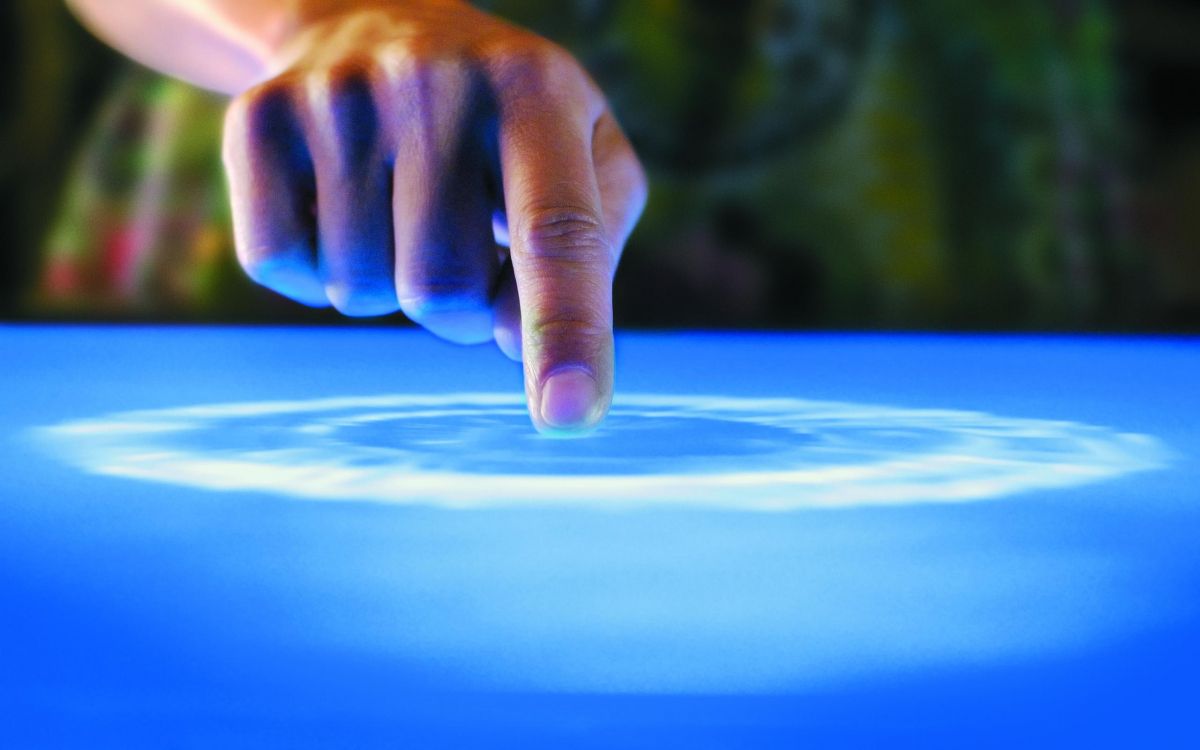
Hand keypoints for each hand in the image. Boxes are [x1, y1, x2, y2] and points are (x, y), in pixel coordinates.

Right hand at [222, 0, 646, 432]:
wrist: (372, 17)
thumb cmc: (504, 120)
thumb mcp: (587, 152)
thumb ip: (593, 247)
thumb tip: (510, 337)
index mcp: (535, 93)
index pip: (558, 232)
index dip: (567, 328)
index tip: (569, 415)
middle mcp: (433, 83)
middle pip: (443, 293)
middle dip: (459, 305)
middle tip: (458, 234)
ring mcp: (336, 97)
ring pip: (362, 290)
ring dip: (389, 281)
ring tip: (400, 200)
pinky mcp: (257, 121)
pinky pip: (282, 267)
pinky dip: (315, 267)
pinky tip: (338, 200)